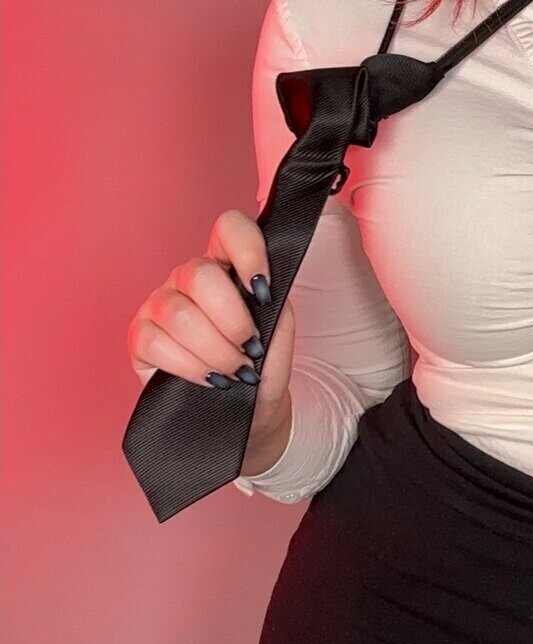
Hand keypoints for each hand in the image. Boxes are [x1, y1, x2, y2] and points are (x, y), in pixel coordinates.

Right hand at [127, 208, 294, 450]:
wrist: (251, 415)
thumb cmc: (263, 367)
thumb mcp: (281, 333)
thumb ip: (275, 304)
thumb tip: (260, 293)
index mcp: (227, 265)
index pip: (230, 228)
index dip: (248, 251)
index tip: (264, 289)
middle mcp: (189, 278)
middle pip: (200, 274)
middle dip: (232, 319)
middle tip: (249, 347)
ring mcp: (160, 304)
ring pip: (178, 312)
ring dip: (214, 349)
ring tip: (234, 371)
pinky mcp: (140, 337)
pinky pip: (156, 342)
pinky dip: (190, 366)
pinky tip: (208, 379)